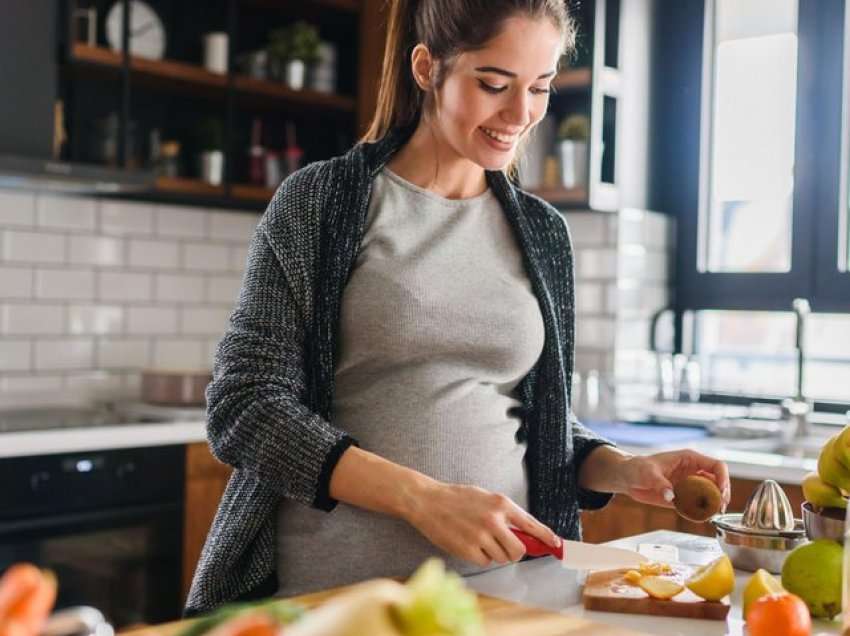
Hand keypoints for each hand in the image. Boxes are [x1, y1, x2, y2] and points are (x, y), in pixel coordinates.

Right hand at [403, 482, 560, 566]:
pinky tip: (468, 543)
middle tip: (503, 546)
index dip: (546, 537)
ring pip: (501, 558)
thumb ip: (504, 513)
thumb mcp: (484, 497)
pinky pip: (485, 562)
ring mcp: (481, 536)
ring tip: (479, 539)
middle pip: (519, 551)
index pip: (531, 524)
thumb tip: (525, 533)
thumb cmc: (457, 498)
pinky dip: (480, 557)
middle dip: (514, 552)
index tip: (556, 545)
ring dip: (494, 553)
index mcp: (501, 503)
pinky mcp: (468, 549)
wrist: (427, 501)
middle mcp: (494, 520)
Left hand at [616, 449, 730, 510]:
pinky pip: (698, 505)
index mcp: (689, 459)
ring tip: (713, 514)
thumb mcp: (647, 472)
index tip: (722, 492)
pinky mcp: (683, 497)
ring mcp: (689, 485)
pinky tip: (701, 518)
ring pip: (710, 494)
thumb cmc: (637, 467)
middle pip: (718, 482)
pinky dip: (702, 511)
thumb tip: (671, 495)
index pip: (716, 466)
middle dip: (722, 495)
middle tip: (720, 508)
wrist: (627, 478)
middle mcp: (693, 471)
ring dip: (714, 505)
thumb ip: (660, 483)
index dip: (723, 478)